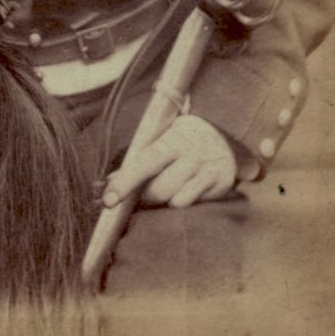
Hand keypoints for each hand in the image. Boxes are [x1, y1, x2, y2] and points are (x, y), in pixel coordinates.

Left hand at [101, 114, 236, 209]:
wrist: (225, 132)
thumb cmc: (183, 140)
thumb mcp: (162, 141)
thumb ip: (138, 160)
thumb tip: (110, 181)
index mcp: (171, 139)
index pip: (144, 163)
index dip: (124, 182)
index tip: (108, 201)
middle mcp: (190, 153)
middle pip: (158, 189)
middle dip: (145, 197)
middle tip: (142, 195)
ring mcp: (205, 168)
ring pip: (175, 200)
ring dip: (164, 201)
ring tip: (166, 190)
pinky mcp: (219, 182)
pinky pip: (192, 202)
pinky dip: (182, 201)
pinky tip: (185, 191)